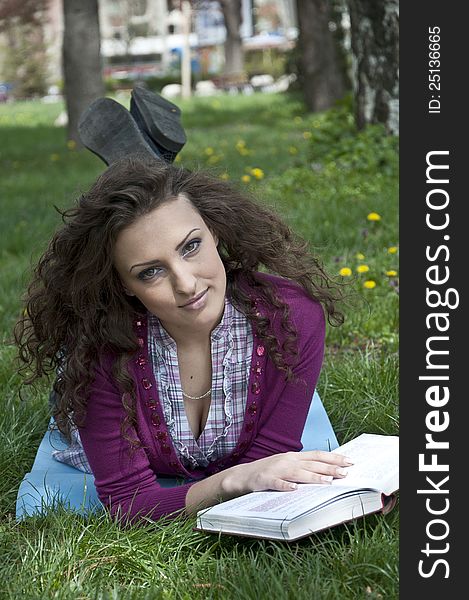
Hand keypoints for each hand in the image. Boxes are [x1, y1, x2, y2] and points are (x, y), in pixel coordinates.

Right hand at [224, 451, 353, 494]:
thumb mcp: (288, 465)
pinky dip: (286, 486)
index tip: (350, 461)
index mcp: (294, 457)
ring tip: (327, 481)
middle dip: (329, 468)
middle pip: (311, 464)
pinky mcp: (264, 480)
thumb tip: (328, 471)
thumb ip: (304, 467)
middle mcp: (287, 460)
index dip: (334, 457)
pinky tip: (294, 489)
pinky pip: (276, 483)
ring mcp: (276, 469)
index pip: (318, 455)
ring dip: (313, 477)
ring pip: (298, 473)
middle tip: (345, 472)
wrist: (243, 475)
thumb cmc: (269, 471)